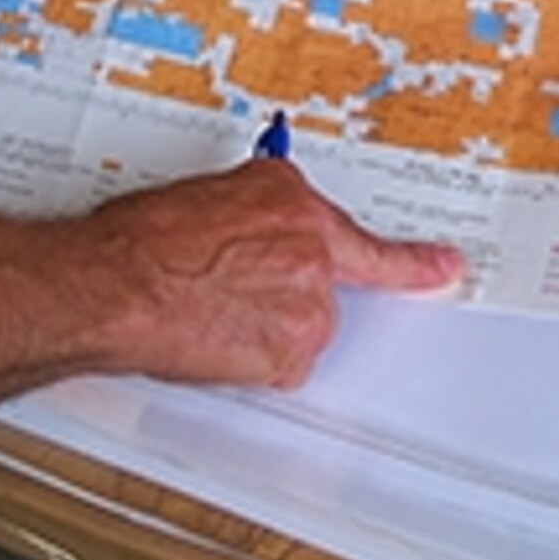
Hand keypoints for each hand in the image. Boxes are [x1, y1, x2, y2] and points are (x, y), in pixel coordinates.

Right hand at [78, 158, 465, 390]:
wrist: (113, 284)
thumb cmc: (139, 241)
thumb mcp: (204, 196)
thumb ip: (249, 211)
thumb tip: (251, 226)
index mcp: (288, 197)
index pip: (363, 234)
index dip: (413, 260)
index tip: (445, 267)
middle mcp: (310, 245)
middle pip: (318, 285)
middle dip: (277, 294)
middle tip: (222, 290)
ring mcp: (307, 301)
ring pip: (298, 327)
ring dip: (261, 327)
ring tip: (206, 310)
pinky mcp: (293, 349)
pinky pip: (281, 363)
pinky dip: (251, 359)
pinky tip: (212, 337)